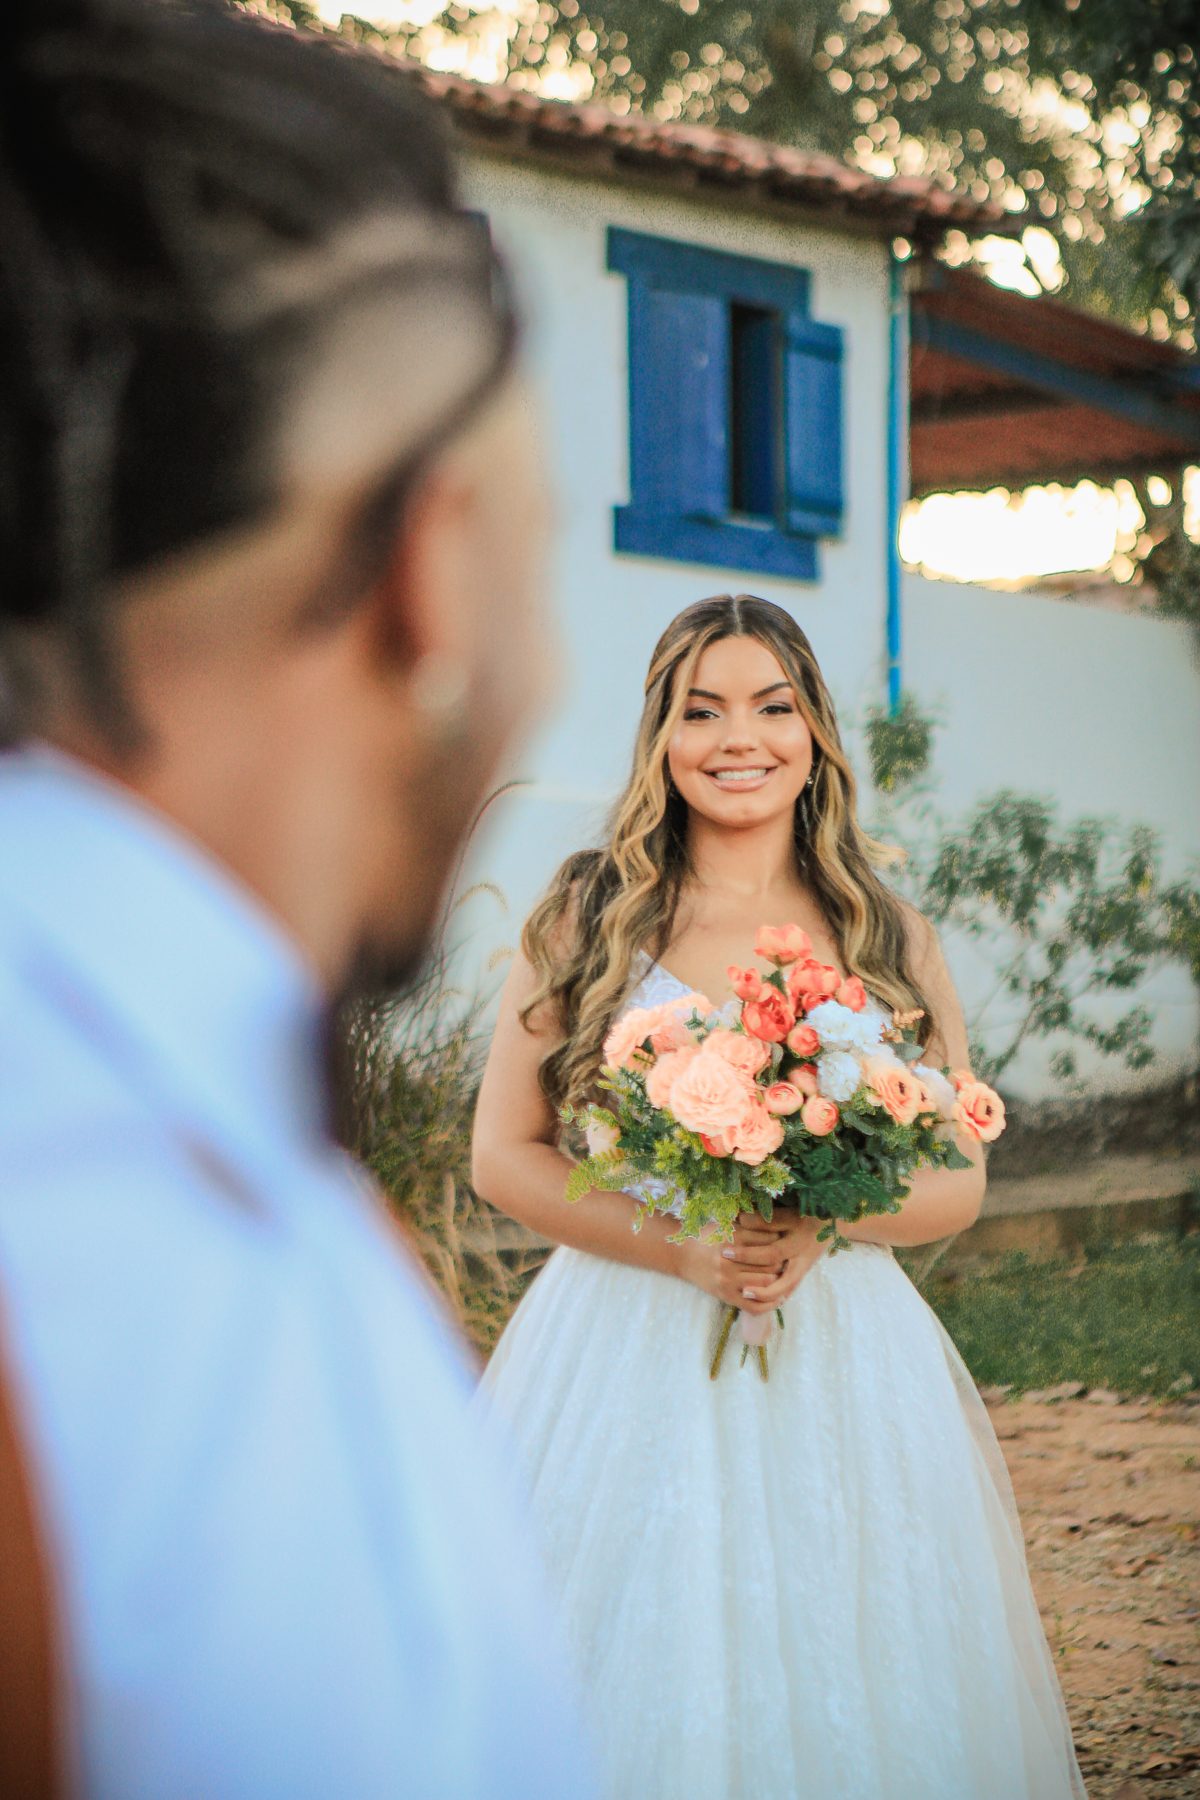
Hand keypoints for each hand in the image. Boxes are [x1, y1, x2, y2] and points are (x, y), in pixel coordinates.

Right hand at [674, 1208, 826, 1314]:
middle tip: (787, 1259)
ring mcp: (727, 1280)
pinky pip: (754, 1306)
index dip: (780, 1241)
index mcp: (732, 1238)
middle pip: (771, 1263)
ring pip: (765, 1284)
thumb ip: (749, 1219)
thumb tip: (778, 1214)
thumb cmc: (708, 1235)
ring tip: (782, 1274)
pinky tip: (778, 1297)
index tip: (784, 1240)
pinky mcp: (726, 1296)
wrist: (682, 1255)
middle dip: (781, 1262)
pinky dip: (769, 1304)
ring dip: (776, 1280)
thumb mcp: (726, 1221)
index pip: (771, 1241)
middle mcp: (729, 1260)